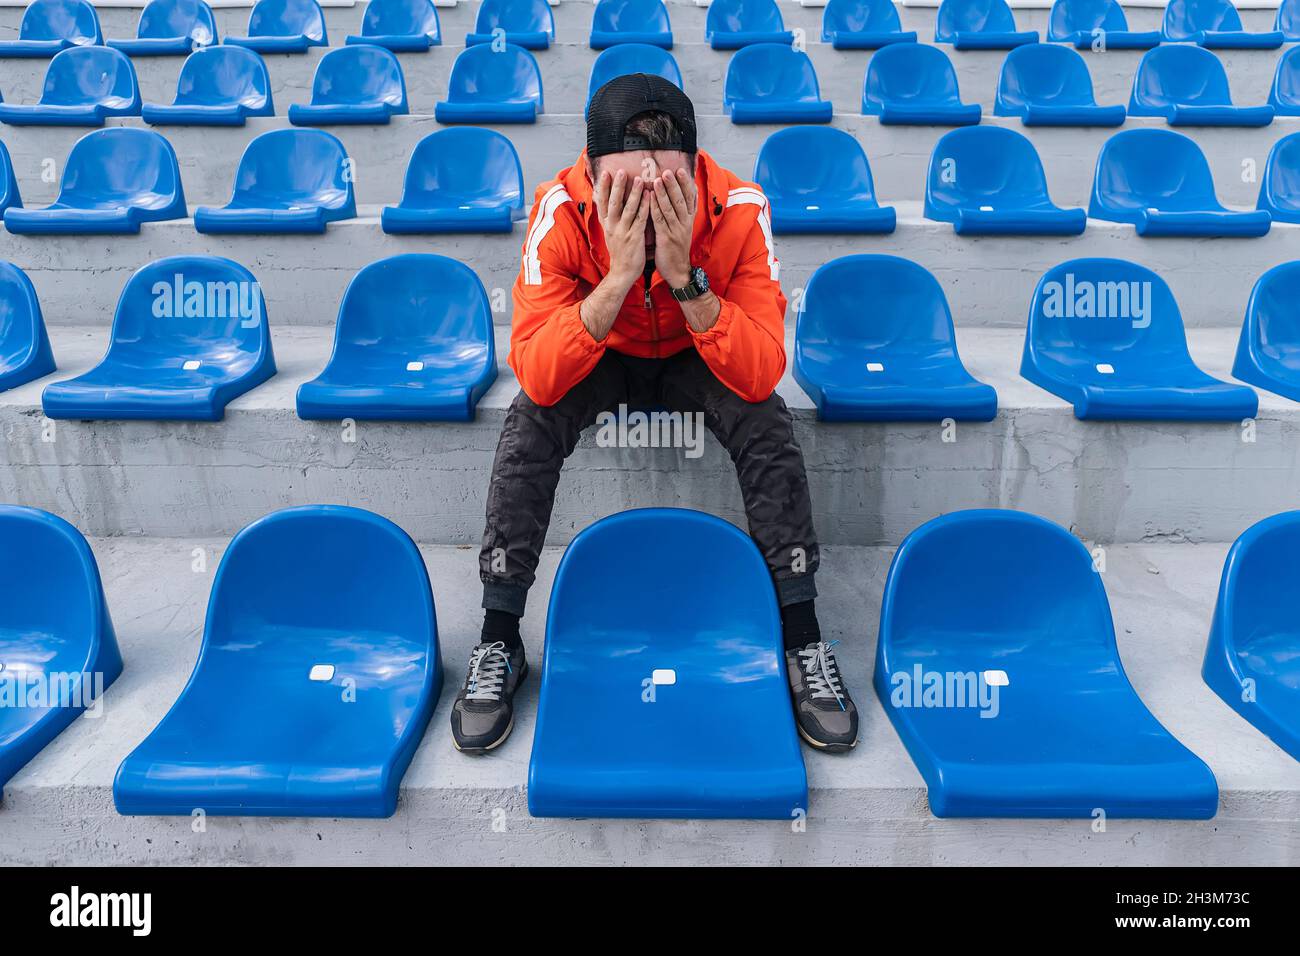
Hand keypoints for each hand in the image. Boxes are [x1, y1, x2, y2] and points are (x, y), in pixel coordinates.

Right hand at [593, 169, 648, 285]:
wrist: (622, 272)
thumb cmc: (620, 251)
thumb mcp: (610, 233)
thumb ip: (610, 217)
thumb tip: (605, 201)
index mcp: (606, 224)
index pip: (602, 202)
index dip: (602, 187)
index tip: (604, 173)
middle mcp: (612, 226)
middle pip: (613, 202)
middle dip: (616, 186)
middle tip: (620, 170)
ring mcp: (623, 232)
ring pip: (627, 209)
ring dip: (633, 193)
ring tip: (639, 179)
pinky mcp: (634, 238)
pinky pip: (640, 219)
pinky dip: (644, 207)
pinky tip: (650, 196)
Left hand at [649, 167, 696, 288]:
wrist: (678, 271)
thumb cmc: (676, 249)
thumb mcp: (683, 230)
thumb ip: (683, 214)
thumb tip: (683, 197)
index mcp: (688, 220)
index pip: (690, 198)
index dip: (686, 184)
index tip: (682, 170)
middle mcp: (684, 223)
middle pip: (681, 200)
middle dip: (675, 184)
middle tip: (668, 170)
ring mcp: (676, 231)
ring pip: (671, 208)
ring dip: (664, 193)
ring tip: (657, 179)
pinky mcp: (666, 238)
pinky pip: (660, 220)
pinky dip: (655, 207)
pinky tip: (650, 198)